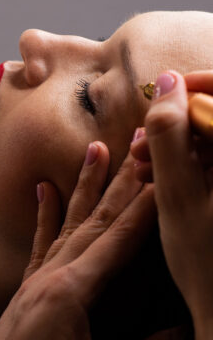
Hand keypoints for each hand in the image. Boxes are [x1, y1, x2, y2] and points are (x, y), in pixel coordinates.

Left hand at [0, 142, 155, 339]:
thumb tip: (182, 330)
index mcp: (73, 291)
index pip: (120, 239)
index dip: (145, 208)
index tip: (162, 177)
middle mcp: (54, 271)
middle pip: (98, 218)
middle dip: (122, 181)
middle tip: (136, 144)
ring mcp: (38, 274)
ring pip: (70, 219)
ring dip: (86, 184)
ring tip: (96, 149)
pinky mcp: (28, 282)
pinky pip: (40, 239)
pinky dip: (45, 212)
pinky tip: (45, 187)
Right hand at [131, 70, 212, 338]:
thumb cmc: (207, 264)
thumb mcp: (177, 196)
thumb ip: (170, 135)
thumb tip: (166, 82)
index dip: (199, 82)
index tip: (163, 88)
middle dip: (176, 123)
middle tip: (141, 147)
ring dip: (176, 145)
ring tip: (142, 168)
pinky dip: (186, 162)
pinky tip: (160, 177)